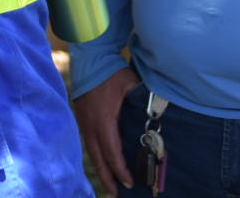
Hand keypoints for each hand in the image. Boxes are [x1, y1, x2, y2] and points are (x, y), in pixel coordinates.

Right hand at [73, 67, 139, 196]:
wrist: (89, 56)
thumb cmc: (111, 72)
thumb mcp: (130, 85)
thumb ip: (143, 102)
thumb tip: (158, 115)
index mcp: (103, 120)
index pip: (111, 151)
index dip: (120, 170)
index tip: (129, 183)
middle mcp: (90, 124)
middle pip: (98, 158)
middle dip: (108, 178)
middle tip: (116, 194)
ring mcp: (83, 121)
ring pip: (91, 152)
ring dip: (101, 169)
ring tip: (110, 185)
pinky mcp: (81, 117)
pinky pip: (88, 142)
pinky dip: (96, 155)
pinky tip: (102, 162)